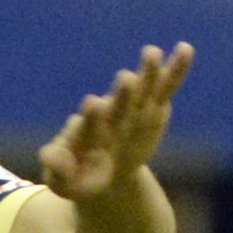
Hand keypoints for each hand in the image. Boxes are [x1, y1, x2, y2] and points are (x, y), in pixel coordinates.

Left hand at [39, 44, 192, 206]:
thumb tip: (46, 157)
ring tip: (151, 53)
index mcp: (86, 132)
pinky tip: (186, 49)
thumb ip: (56, 171)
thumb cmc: (79, 180)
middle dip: (122, 94)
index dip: (92, 116)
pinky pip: (167, 88)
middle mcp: (110, 115)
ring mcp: (133, 109)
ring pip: (142, 89)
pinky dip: (176, 70)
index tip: (93, 104)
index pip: (89, 123)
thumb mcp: (64, 183)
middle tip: (125, 79)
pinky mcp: (154, 108)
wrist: (104, 178)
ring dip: (147, 72)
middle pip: (117, 104)